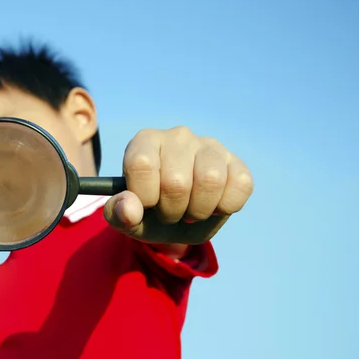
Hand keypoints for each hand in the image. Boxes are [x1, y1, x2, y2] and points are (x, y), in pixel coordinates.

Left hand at [103, 126, 253, 244]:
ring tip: (190, 211)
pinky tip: (213, 206)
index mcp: (145, 142)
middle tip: (170, 212)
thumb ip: (117, 213)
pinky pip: (240, 184)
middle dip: (171, 211)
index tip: (147, 205)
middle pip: (176, 181)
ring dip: (199, 210)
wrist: (180, 221)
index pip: (142, 164)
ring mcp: (209, 146)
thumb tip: (130, 209)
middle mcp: (177, 136)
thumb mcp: (126, 218)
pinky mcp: (235, 162)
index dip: (144, 195)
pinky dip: (226, 207)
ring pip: (211, 180)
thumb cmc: (148, 213)